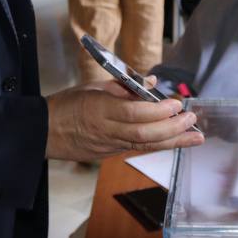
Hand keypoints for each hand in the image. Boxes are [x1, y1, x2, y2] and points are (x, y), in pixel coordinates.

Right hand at [45, 80, 203, 161]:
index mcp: (99, 110)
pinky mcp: (110, 154)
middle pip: (144, 134)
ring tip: (195, 136)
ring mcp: (109, 146)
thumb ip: (124, 86)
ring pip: (145, 146)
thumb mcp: (93, 87)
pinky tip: (176, 141)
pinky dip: (159, 144)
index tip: (176, 104)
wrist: (42, 133)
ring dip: (173, 141)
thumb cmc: (66, 105)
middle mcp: (106, 131)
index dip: (157, 111)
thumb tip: (151, 82)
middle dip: (172, 128)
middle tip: (192, 120)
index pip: (133, 113)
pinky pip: (138, 149)